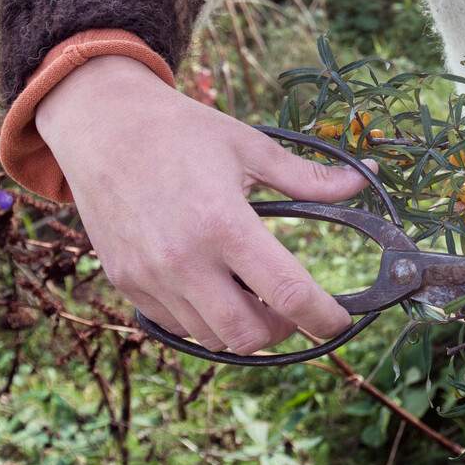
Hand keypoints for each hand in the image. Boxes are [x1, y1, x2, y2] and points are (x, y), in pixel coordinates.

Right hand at [36, 54, 370, 353]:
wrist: (103, 127)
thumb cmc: (182, 132)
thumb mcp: (250, 146)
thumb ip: (307, 178)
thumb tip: (361, 183)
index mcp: (224, 224)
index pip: (288, 294)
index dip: (323, 318)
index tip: (340, 321)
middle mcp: (184, 260)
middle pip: (248, 334)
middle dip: (283, 330)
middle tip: (294, 307)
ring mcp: (150, 277)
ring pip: (212, 337)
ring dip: (244, 327)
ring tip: (256, 295)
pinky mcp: (127, 283)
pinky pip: (178, 324)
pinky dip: (206, 319)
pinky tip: (217, 288)